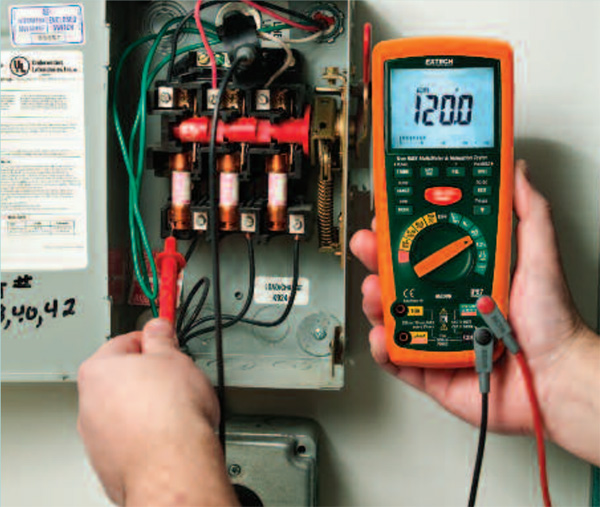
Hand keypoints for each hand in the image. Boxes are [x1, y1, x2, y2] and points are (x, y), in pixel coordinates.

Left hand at [78, 318, 237, 505]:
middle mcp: (88, 403)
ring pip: (124, 410)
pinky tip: (168, 435)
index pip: (126, 341)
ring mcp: (95, 436)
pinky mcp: (108, 462)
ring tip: (176, 411)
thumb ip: (162, 339)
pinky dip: (146, 435)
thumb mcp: (174, 359)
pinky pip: (128, 438)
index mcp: (99, 370)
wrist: (172, 467)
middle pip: (122, 377)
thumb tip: (158, 328)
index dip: (153, 341)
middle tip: (176, 379)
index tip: (166, 343)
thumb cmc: (171, 415)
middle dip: (149, 376)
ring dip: (147, 407)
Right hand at [351, 160, 599, 463]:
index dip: (401, 232)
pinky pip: (398, 358)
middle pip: (400, 278)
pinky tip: (385, 334)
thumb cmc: (553, 324)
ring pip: (393, 314)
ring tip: (376, 291)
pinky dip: (383, 348)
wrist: (558, 380)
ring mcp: (436, 336)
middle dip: (377, 260)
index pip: (424, 248)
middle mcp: (448, 303)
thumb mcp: (540, 257)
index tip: (388, 217)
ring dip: (375, 300)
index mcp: (466, 276)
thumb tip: (517, 171)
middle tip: (370, 246)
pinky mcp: (431, 369)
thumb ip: (529, 213)